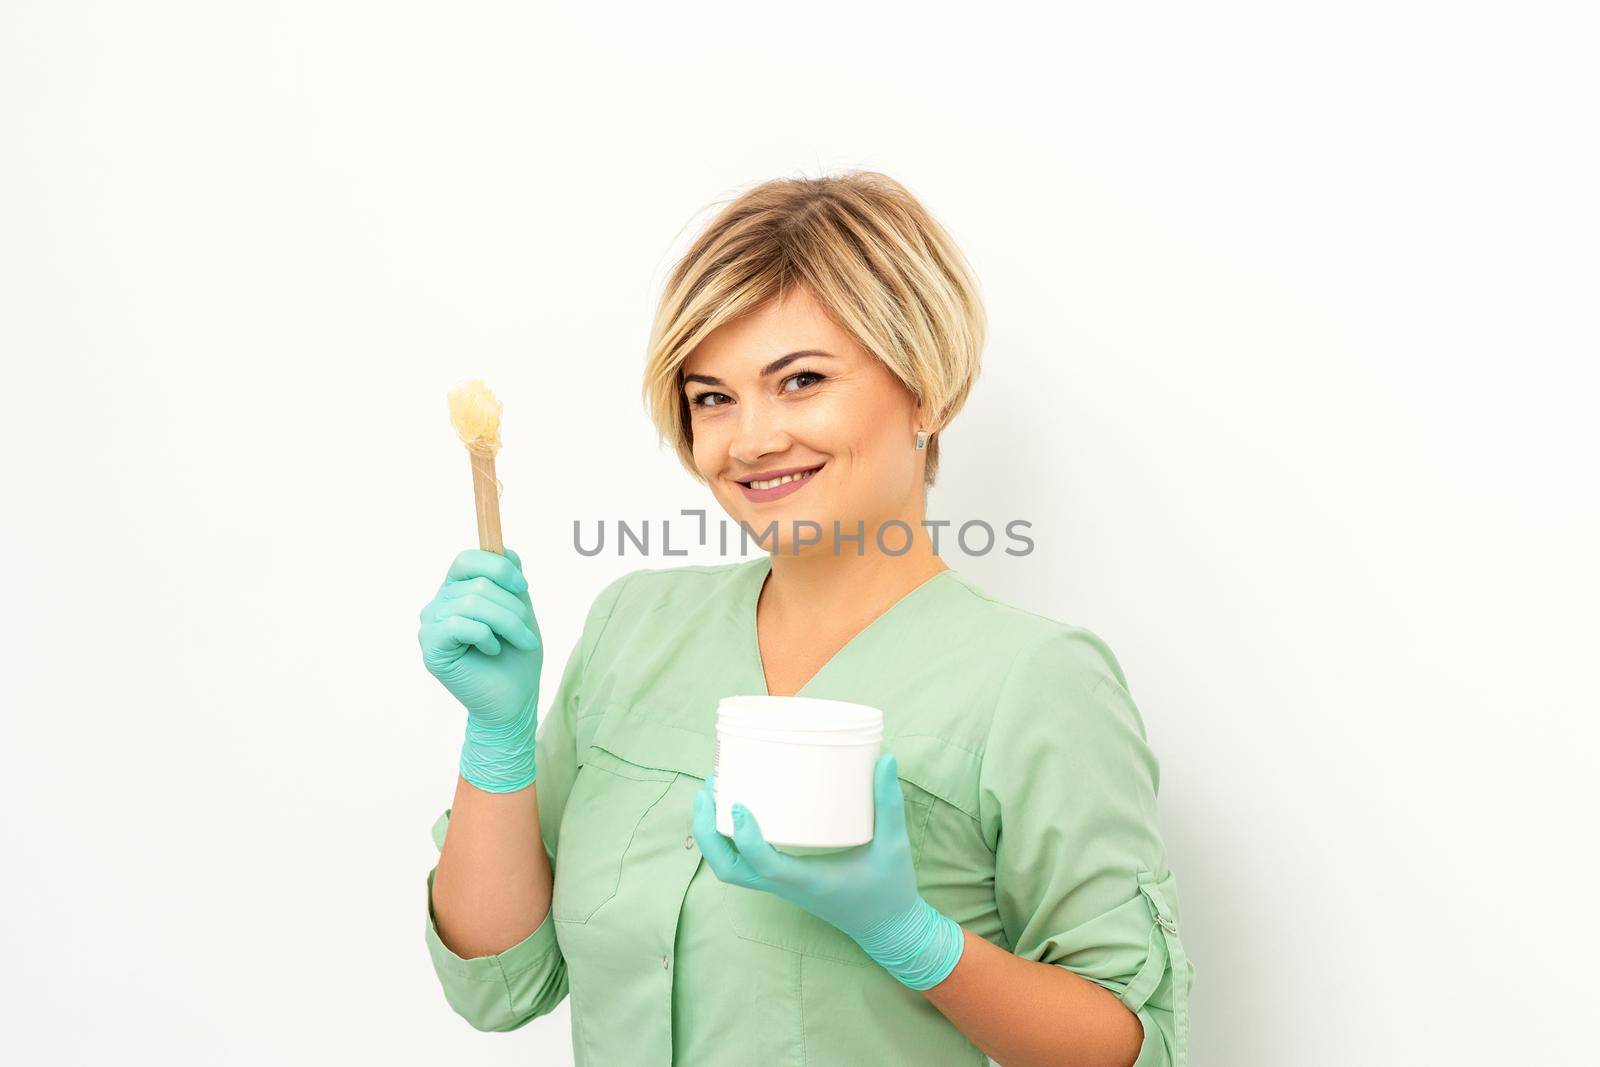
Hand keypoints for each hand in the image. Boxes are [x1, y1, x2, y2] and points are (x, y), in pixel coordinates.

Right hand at [417, 547, 542, 791]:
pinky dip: (487, 637)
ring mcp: (431, 627)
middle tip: (527, 633)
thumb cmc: (516, 657)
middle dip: (513, 607)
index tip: (522, 587)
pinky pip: (460, 625)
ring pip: (472, 603)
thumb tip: (506, 549)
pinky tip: (493, 651)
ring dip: (507, 623)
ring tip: (519, 643)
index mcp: (457, 591)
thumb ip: (509, 580)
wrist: (513, 701)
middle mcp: (439, 604)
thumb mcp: (519, 610)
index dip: (498, 567)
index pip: (467, 559)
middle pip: (477, 583)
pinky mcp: (432, 649)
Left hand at [692, 752, 964, 989]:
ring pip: (729, 868)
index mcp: (808, 881)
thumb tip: (887, 757)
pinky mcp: (782, 880)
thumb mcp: (895, 845)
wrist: (887, 928)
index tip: (738, 805)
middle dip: (708, 831)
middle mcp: (786, 885)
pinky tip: (731, 809)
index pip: (764, 865)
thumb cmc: (890, 889)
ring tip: (710, 793)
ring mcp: (780, 885)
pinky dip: (727, 838)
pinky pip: (742, 863)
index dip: (746, 838)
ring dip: (711, 834)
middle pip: (728, 868)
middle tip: (708, 788)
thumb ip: (890, 803)